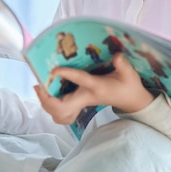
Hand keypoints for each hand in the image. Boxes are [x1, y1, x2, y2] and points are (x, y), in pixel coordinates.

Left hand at [34, 53, 154, 124]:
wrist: (131, 100)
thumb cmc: (128, 85)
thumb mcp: (130, 74)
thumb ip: (123, 65)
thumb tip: (117, 56)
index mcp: (96, 87)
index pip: (80, 81)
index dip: (66, 74)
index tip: (54, 69)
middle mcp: (86, 98)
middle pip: (62, 108)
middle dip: (47, 99)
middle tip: (39, 84)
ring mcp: (82, 104)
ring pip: (59, 114)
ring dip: (47, 104)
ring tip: (40, 88)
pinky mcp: (79, 105)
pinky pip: (61, 114)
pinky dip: (52, 108)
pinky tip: (48, 95)